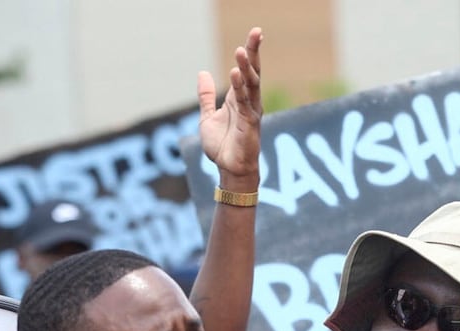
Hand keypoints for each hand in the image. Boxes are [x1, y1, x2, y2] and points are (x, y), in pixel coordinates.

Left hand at [196, 26, 262, 185]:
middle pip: (253, 72)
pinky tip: (237, 74)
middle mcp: (248, 102)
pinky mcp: (249, 124)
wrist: (229, 170)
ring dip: (247, 67)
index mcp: (239, 98)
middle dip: (254, 52)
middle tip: (257, 32)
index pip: (246, 70)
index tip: (255, 33)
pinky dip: (241, 88)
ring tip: (241, 50)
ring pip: (251, 85)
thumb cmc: (222, 147)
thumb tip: (203, 73)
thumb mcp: (207, 117)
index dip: (250, 52)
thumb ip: (206, 96)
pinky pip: (245, 103)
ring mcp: (251, 112)